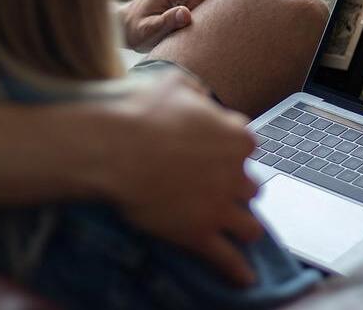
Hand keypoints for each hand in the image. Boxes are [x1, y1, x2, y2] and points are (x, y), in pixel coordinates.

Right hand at [104, 72, 262, 285]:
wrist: (111, 146)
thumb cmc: (138, 110)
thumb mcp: (173, 83)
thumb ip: (195, 93)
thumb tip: (200, 97)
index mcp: (234, 135)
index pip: (247, 145)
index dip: (231, 151)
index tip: (218, 154)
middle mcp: (235, 173)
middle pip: (251, 187)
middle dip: (238, 189)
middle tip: (219, 190)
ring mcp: (219, 206)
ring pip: (249, 226)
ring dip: (244, 228)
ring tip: (238, 232)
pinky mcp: (199, 233)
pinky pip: (227, 259)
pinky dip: (237, 271)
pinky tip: (244, 279)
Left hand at [118, 0, 222, 51]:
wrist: (124, 25)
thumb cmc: (134, 30)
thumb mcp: (148, 31)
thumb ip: (167, 21)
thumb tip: (186, 14)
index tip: (189, 14)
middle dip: (207, 3)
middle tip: (188, 19)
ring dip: (204, 7)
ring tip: (185, 20)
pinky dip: (200, 8)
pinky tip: (184, 19)